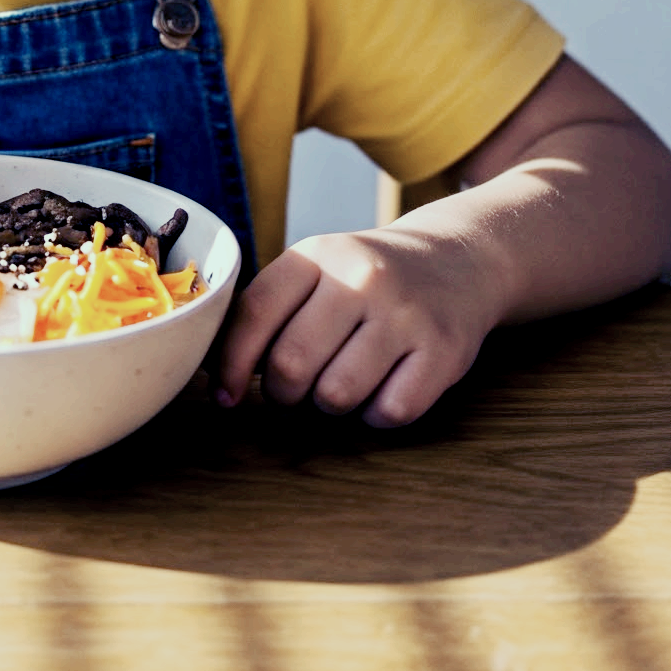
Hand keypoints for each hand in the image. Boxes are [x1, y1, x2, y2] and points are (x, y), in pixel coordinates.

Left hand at [210, 227, 497, 427]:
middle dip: (282, 393)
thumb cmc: (365, 280)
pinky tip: (381, 389)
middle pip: (291, 365)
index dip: (229, 365)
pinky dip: (375, 415)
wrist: (457, 261)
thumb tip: (213, 375)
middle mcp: (362, 278)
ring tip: (340, 383)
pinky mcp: (443, 351)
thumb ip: (267, 312)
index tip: (225, 396)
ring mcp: (405, 314)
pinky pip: (388, 412)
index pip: (254, 315)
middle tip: (293, 390)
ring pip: (336, 395)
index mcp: (317, 255)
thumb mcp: (316, 271)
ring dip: (329, 405)